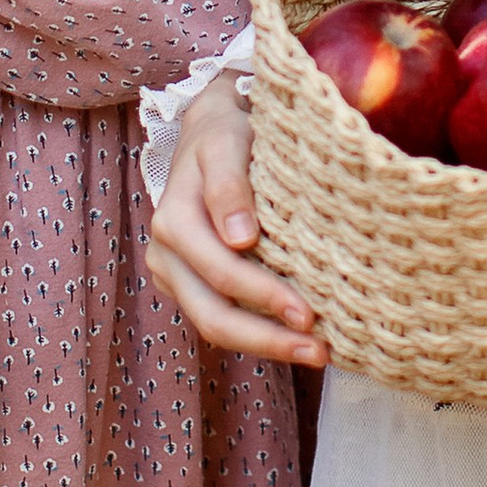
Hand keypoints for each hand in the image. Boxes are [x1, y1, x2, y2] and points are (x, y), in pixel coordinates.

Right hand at [144, 81, 324, 366]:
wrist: (209, 133)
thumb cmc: (225, 134)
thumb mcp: (227, 143)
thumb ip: (228, 185)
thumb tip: (239, 238)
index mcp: (174, 222)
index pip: (221, 273)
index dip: (264, 298)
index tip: (310, 315)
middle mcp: (166, 255)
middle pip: (213, 316)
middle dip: (267, 340)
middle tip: (320, 353)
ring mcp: (175, 275)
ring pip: (215, 326)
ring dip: (266, 345)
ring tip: (317, 353)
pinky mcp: (190, 284)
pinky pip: (222, 317)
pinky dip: (260, 331)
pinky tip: (297, 337)